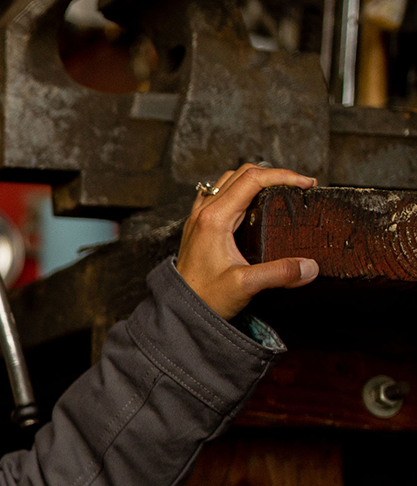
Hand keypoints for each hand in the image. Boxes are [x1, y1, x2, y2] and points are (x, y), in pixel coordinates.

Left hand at [175, 163, 318, 319]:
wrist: (176, 311)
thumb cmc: (202, 298)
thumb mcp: (244, 286)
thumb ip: (279, 273)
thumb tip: (309, 267)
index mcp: (214, 218)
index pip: (253, 179)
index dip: (284, 176)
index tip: (306, 184)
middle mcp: (204, 213)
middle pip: (241, 174)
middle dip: (274, 174)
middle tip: (297, 187)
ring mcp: (198, 219)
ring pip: (229, 182)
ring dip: (255, 179)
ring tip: (279, 191)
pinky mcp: (198, 228)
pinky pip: (218, 195)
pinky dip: (238, 191)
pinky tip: (249, 204)